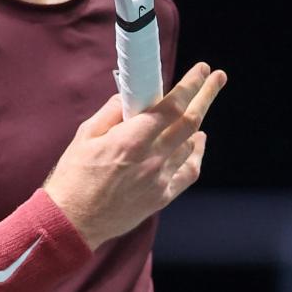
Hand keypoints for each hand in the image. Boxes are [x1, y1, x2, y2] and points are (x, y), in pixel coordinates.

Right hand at [43, 62, 226, 249]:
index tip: (202, 70)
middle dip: (206, 95)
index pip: (171, 107)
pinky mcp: (161, 197)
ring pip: (190, 144)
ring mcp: (159, 179)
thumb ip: (111, 112)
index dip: (191, 85)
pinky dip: (196, 153)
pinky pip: (189, 171)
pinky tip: (197, 142)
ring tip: (197, 108)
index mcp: (131, 140)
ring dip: (197, 123)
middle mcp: (151, 158)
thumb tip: (129, 95)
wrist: (73, 222)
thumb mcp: (85, 135)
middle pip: (190, 121)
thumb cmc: (74, 177)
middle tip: (218, 77)